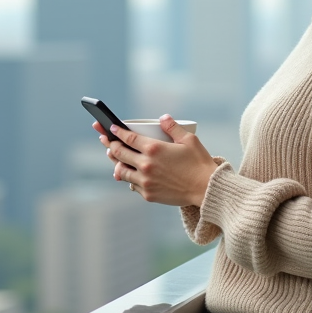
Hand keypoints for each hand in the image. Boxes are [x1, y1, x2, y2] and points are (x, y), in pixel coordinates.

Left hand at [93, 115, 219, 205]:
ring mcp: (145, 181)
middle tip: (105, 140)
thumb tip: (162, 117)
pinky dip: (129, 178)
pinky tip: (128, 174)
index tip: (111, 128)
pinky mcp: (148, 194)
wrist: (206, 189)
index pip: (128, 138)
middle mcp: (145, 165)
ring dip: (115, 162)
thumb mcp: (188, 140)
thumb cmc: (199, 163)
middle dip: (110, 145)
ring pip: (121, 171)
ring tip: (113, 157)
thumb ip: (172, 127)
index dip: (117, 132)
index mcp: (154, 149)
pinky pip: (132, 185)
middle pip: (119, 153)